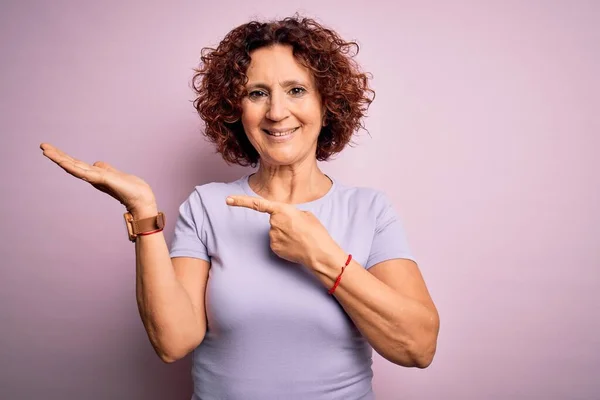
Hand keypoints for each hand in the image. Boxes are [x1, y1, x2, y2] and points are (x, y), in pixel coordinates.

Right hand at [40, 143, 156, 216]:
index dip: (63, 156)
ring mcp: (96, 179)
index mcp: (95, 174)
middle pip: (71, 163)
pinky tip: (63, 162)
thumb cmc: (130, 189)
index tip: (50, 148)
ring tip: (46, 150)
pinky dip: (73, 167)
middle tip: (42, 145)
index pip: (76, 163)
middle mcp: (93, 177)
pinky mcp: (102, 180)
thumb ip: (104, 169)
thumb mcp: (114, 173)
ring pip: (74, 167)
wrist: (141, 199)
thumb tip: (97, 163)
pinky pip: (84, 172)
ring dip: (59, 159)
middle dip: (57, 155)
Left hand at [226, 195, 341, 268]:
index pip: (257, 204)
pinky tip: (295, 246)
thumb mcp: (306, 214)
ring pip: (275, 232)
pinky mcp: (273, 248)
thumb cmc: (316, 232)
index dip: (241, 201)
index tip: (228, 199)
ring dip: (285, 233)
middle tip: (299, 229)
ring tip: (299, 238)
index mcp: (282, 210)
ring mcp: (272, 237)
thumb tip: (285, 219)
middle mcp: (273, 223)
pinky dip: (284, 243)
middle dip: (284, 223)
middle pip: (273, 220)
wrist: (319, 253)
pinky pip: (276, 242)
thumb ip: (290, 213)